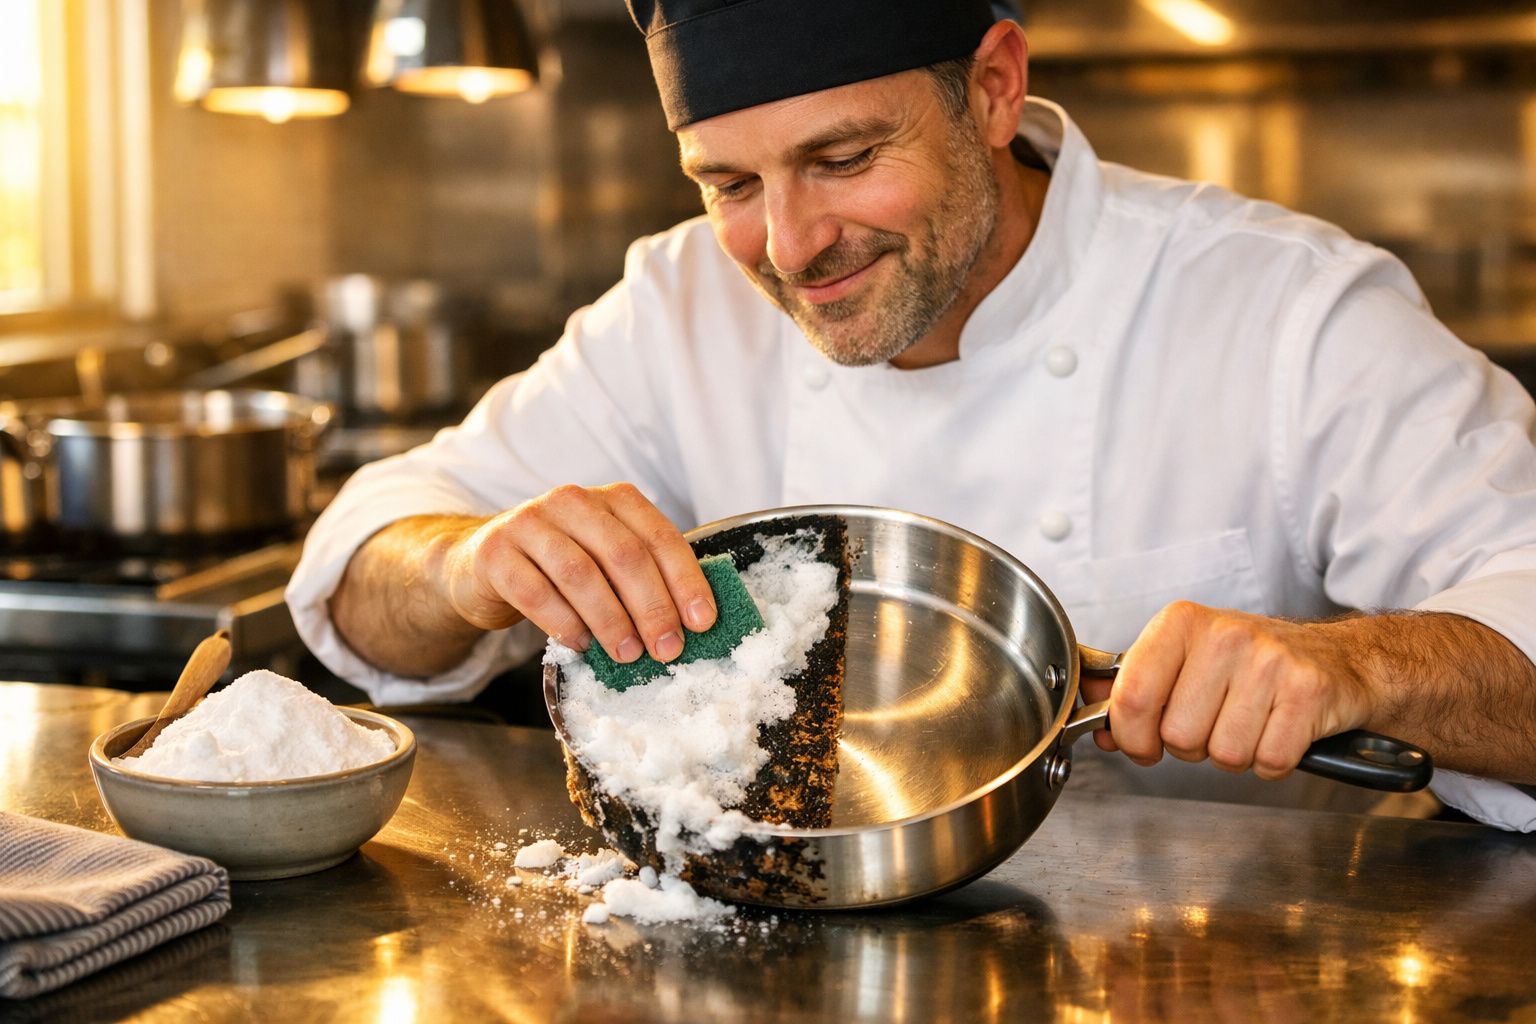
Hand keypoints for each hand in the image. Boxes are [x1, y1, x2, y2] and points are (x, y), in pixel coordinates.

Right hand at [435, 483, 716, 663]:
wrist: (481, 565)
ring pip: (581, 573)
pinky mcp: (495, 553)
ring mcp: (529, 523)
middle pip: (624, 554)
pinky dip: (564, 623)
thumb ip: (642, 578)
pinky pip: (535, 592)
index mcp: (611, 500)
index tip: (702, 621)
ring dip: (611, 620)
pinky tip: (581, 645)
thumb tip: (691, 623)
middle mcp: (572, 502)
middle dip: (652, 606)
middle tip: (667, 648)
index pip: (659, 537)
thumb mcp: (604, 560)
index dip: (685, 581)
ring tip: (628, 653)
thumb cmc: (557, 568)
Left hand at [1082, 603, 1374, 779]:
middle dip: (1193, 745)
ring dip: (1235, 753)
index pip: (1131, 697)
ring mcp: (1269, 661)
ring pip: (1223, 754)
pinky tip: (1278, 729)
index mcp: (1180, 623)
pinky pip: (1269, 761)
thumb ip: (1130, 689)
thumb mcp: (1183, 659)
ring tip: (1250, 721)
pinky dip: (1272, 760)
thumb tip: (1090, 718)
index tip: (1142, 743)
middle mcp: (1224, 635)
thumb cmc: (1250, 663)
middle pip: (1178, 736)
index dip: (1131, 736)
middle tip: (1216, 720)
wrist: (1338, 659)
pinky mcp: (1308, 692)